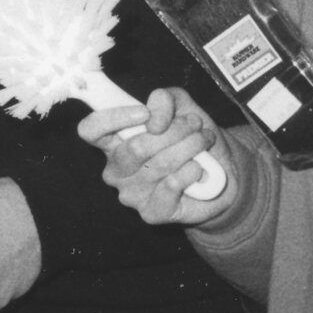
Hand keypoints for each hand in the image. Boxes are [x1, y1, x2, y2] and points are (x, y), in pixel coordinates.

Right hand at [79, 87, 242, 225]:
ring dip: (190, 146)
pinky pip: (172, 185)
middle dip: (174, 130)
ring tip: (204, 140)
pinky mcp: (151, 213)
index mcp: (113, 142)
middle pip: (135, 147)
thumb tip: (153, 116)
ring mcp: (131, 194)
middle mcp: (116, 170)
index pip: (91, 130)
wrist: (222, 175)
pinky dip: (192, 171)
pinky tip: (198, 169)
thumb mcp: (181, 107)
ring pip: (159, 164)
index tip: (145, 113)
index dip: (113, 118)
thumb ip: (164, 99)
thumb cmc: (192, 138)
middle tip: (195, 123)